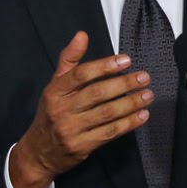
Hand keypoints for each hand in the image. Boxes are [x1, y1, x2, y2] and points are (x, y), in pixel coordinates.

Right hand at [9, 31, 152, 187]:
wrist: (38, 152)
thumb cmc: (52, 113)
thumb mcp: (55, 86)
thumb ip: (69, 60)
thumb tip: (82, 35)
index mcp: (54, 91)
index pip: (81, 74)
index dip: (105, 65)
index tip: (127, 60)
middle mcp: (61, 110)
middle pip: (97, 93)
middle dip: (124, 84)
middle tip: (144, 77)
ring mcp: (71, 129)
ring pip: (107, 113)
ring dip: (131, 103)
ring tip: (148, 95)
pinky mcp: (81, 146)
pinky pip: (110, 132)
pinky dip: (129, 123)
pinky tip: (142, 115)